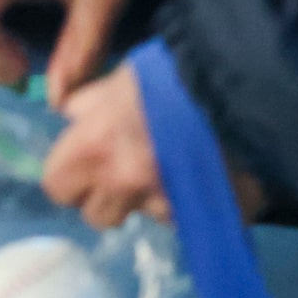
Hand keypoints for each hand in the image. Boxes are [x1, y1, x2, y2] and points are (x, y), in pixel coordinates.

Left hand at [41, 66, 267, 229]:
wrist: (241, 87)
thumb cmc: (172, 75)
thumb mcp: (120, 79)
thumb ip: (88, 104)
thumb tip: (68, 117)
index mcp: (94, 147)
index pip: (57, 187)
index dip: (69, 178)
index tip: (86, 166)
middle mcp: (124, 184)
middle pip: (97, 217)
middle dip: (108, 199)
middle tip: (128, 172)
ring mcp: (164, 207)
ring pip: (144, 221)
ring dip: (152, 203)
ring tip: (174, 170)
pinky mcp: (203, 219)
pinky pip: (186, 222)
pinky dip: (191, 207)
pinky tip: (202, 179)